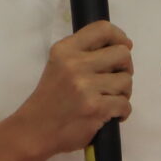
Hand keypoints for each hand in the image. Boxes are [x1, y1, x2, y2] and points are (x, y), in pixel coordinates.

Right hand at [16, 20, 132, 156]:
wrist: (34, 131)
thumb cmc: (49, 100)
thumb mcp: (58, 66)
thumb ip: (82, 54)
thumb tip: (121, 48)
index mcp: (65, 50)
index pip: (102, 29)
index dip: (120, 36)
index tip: (124, 47)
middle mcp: (75, 64)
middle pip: (122, 54)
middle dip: (125, 68)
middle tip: (116, 80)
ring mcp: (85, 87)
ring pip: (126, 80)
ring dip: (123, 93)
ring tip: (110, 100)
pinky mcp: (95, 108)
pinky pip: (124, 104)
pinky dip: (122, 112)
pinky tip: (110, 115)